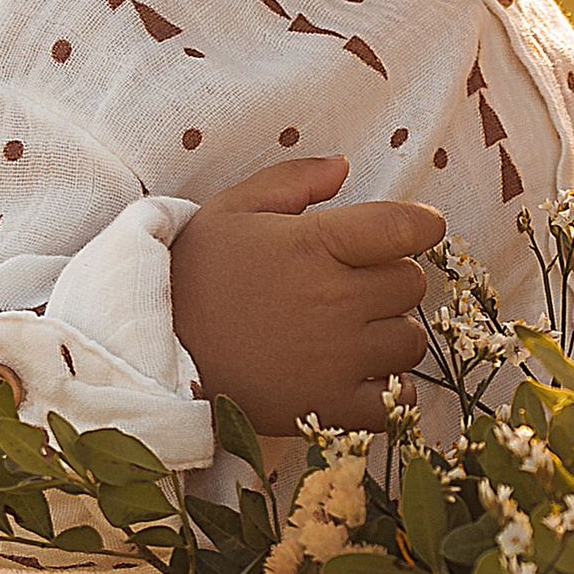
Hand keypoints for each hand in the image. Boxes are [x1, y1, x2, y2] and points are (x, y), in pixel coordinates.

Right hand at [171, 155, 443, 433]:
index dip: (420, 226)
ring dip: (391, 334)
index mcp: (315, 244)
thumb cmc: (193, 275)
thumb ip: (291, 180)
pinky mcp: (331, 407)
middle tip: (353, 285)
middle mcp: (334, 300)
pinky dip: (391, 391)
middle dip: (390, 279)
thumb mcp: (230, 210)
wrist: (153, 351)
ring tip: (352, 333)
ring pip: (410, 341)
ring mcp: (336, 358)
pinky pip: (398, 400)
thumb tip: (345, 166)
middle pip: (412, 284)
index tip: (411, 232)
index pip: (407, 228)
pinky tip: (362, 376)